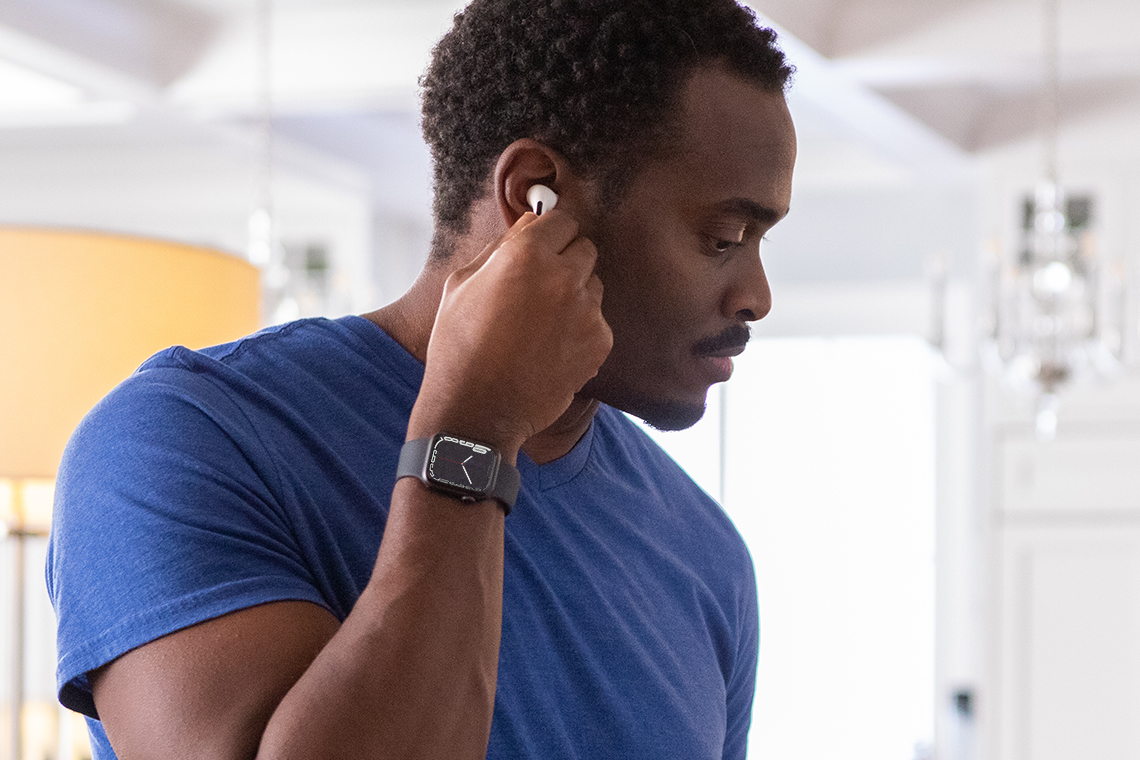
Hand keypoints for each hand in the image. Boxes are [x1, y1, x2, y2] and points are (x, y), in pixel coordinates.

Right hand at [410, 211, 611, 456]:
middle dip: (566, 260)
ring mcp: (587, 311)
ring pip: (594, 285)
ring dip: (576, 295)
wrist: (478, 409)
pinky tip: (552, 348)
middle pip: (585, 249)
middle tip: (539, 287)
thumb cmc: (460, 346)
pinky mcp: (600, 342)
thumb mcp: (462, 284)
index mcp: (526, 254)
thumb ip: (499, 248)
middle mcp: (564, 276)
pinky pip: (598, 321)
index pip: (562, 220)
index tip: (543, 245)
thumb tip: (528, 224)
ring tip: (543, 323)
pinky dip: (581, 330)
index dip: (550, 233)